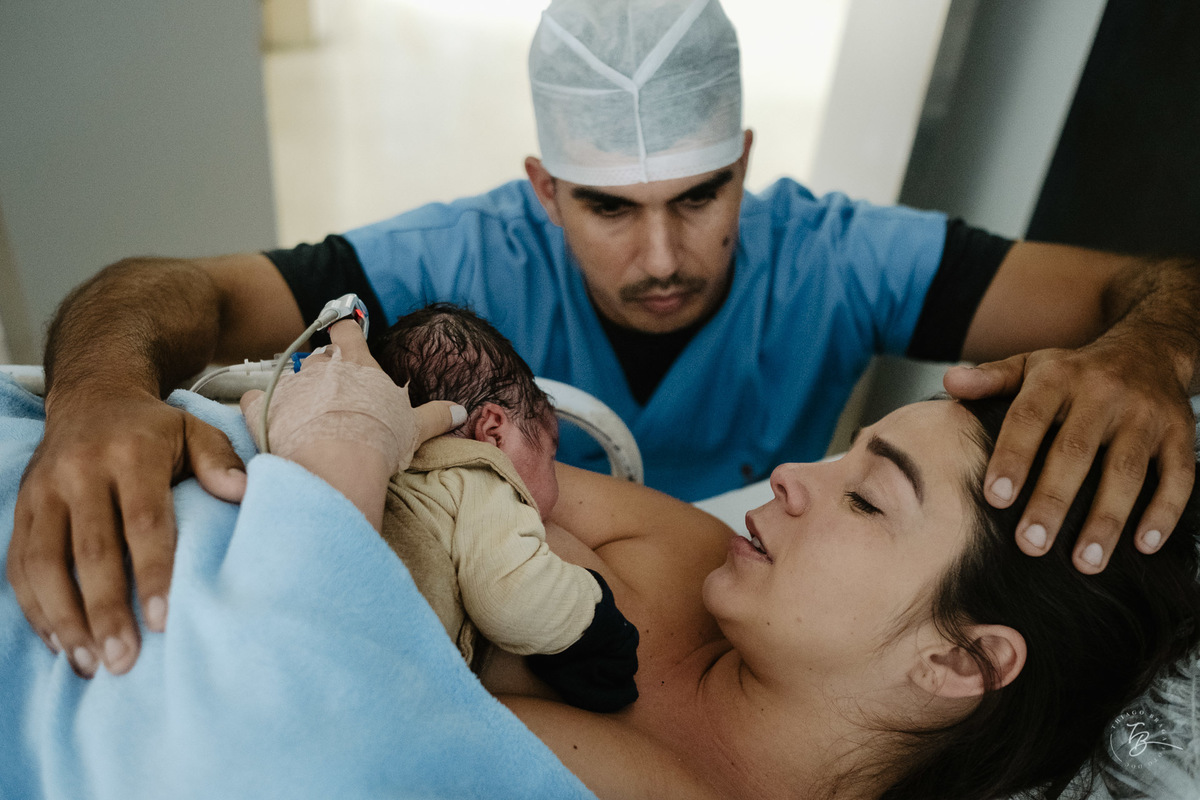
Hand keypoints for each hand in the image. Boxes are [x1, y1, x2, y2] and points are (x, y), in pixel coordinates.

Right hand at [8, 392, 246, 677]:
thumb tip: (242, 492)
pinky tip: (59, 643)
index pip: (143, 521)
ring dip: (65, 619)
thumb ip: (220, 460)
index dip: (152, 572)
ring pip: (45, 563)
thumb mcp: (196, 430)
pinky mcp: (20, 508)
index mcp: (131, 454)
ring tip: (89, 663)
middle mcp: (80, 472)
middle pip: (91, 551)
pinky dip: (36, 608)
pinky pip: (18, 564)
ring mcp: (43, 491)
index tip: (163, 621)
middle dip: (105, 610)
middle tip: (124, 660)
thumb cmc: (156, 429)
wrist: (92, 397)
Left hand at [240, 320, 465, 469]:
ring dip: (295, 390)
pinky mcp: (264, 407)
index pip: (348, 330)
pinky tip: (266, 419)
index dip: (347, 332)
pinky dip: (257, 406)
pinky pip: (252, 398)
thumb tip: (462, 412)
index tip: (347, 338)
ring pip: (288, 374)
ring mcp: (291, 384)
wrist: (337, 462)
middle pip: (318, 355)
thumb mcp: (415, 427)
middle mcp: (322, 366)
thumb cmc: (380, 439)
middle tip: (334, 394)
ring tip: (304, 413)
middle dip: (324, 370)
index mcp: (359, 364)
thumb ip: (437, 416)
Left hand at [944, 340, 1195, 572]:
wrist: (1148, 350)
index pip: (1029, 418)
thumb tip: (950, 382)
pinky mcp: (1181, 434)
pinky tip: (1144, 546)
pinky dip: (1164, 513)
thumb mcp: (1030, 366)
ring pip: (1128, 471)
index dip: (1013, 457)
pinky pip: (1178, 476)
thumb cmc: (1074, 372)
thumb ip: (990, 379)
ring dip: (1107, 519)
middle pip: (1077, 451)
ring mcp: (1146, 415)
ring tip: (1085, 562)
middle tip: (1031, 544)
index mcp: (1058, 379)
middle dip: (1053, 500)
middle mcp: (1103, 394)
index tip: (995, 498)